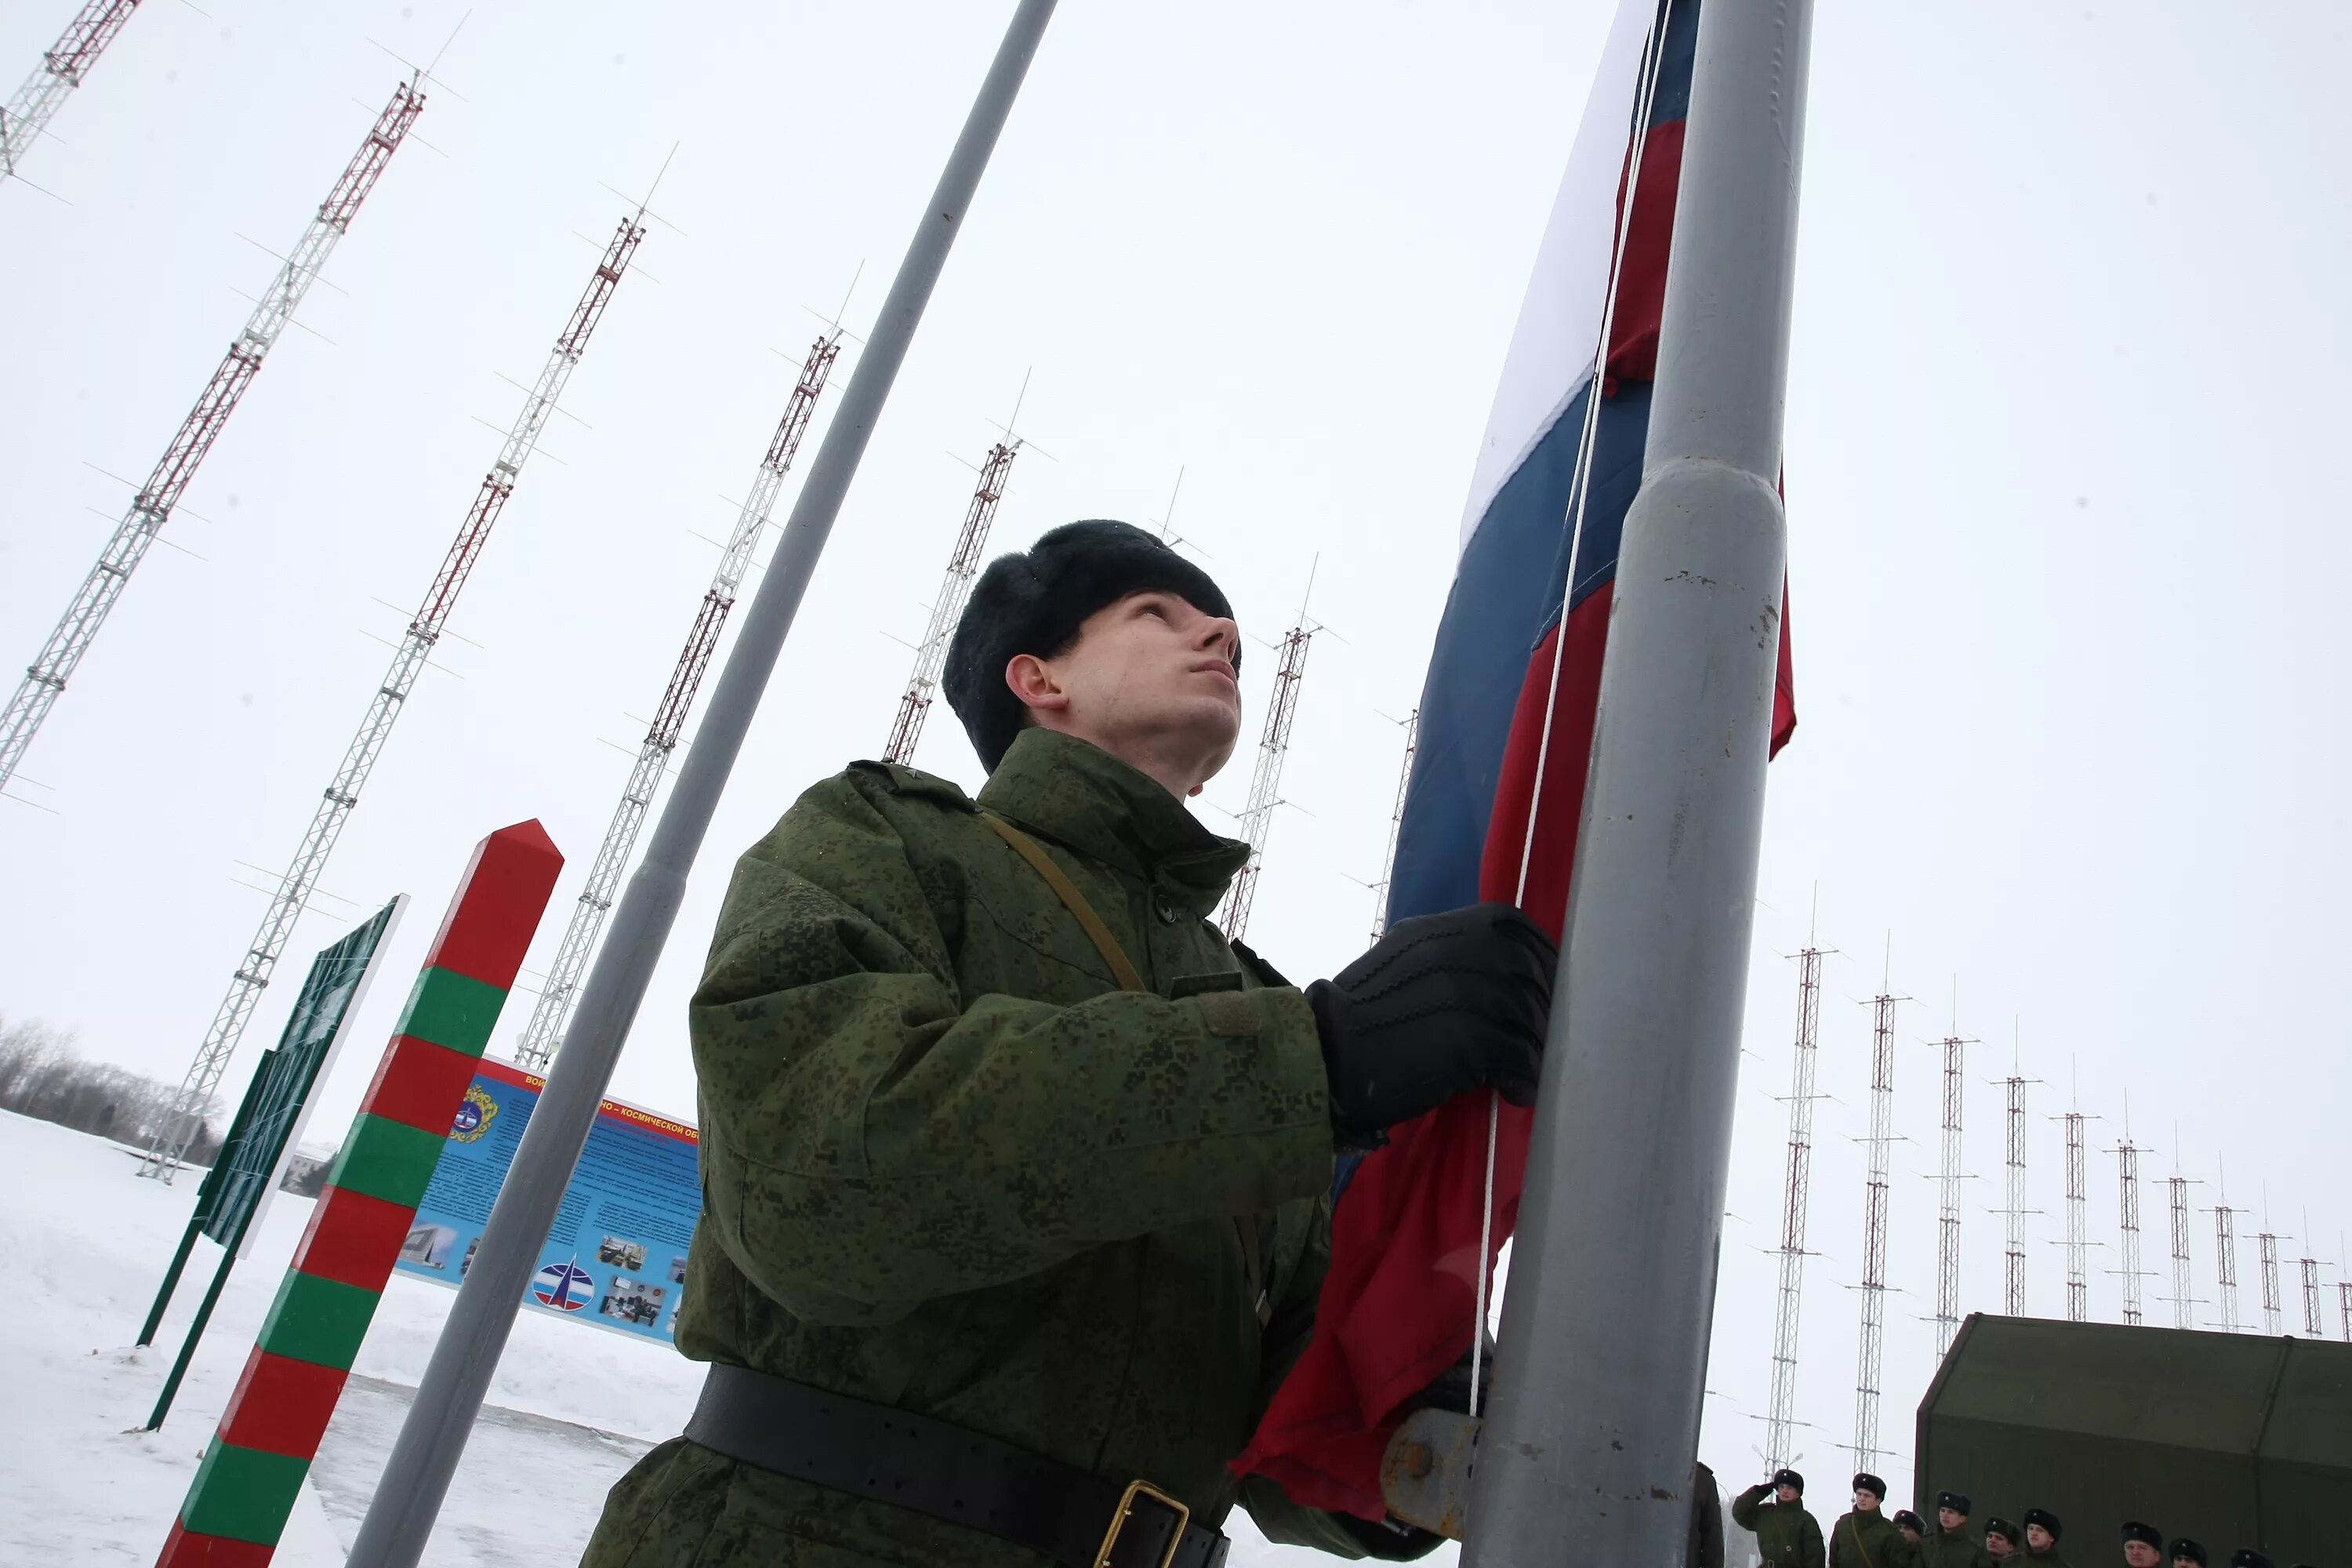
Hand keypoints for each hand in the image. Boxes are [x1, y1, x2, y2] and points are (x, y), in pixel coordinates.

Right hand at [1306, 902, 1555, 1149]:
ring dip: (1535, 1045)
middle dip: (1543, 1004)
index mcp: (1436, 931)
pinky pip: (1519, 1055)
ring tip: (1528, 1068)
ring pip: (1529, 1015)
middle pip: (1526, 971)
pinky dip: (1525, 1076)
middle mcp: (1455, 953)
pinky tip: (1517, 1090)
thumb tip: (1491, 976)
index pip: (1508, 925)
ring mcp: (1465, 994)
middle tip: (1542, 1034)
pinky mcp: (1470, 1039)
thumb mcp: (1397, 964)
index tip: (1546, 978)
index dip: (1538, 951)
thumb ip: (1442, 958)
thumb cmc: (1357, 1019)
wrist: (1327, 1057)